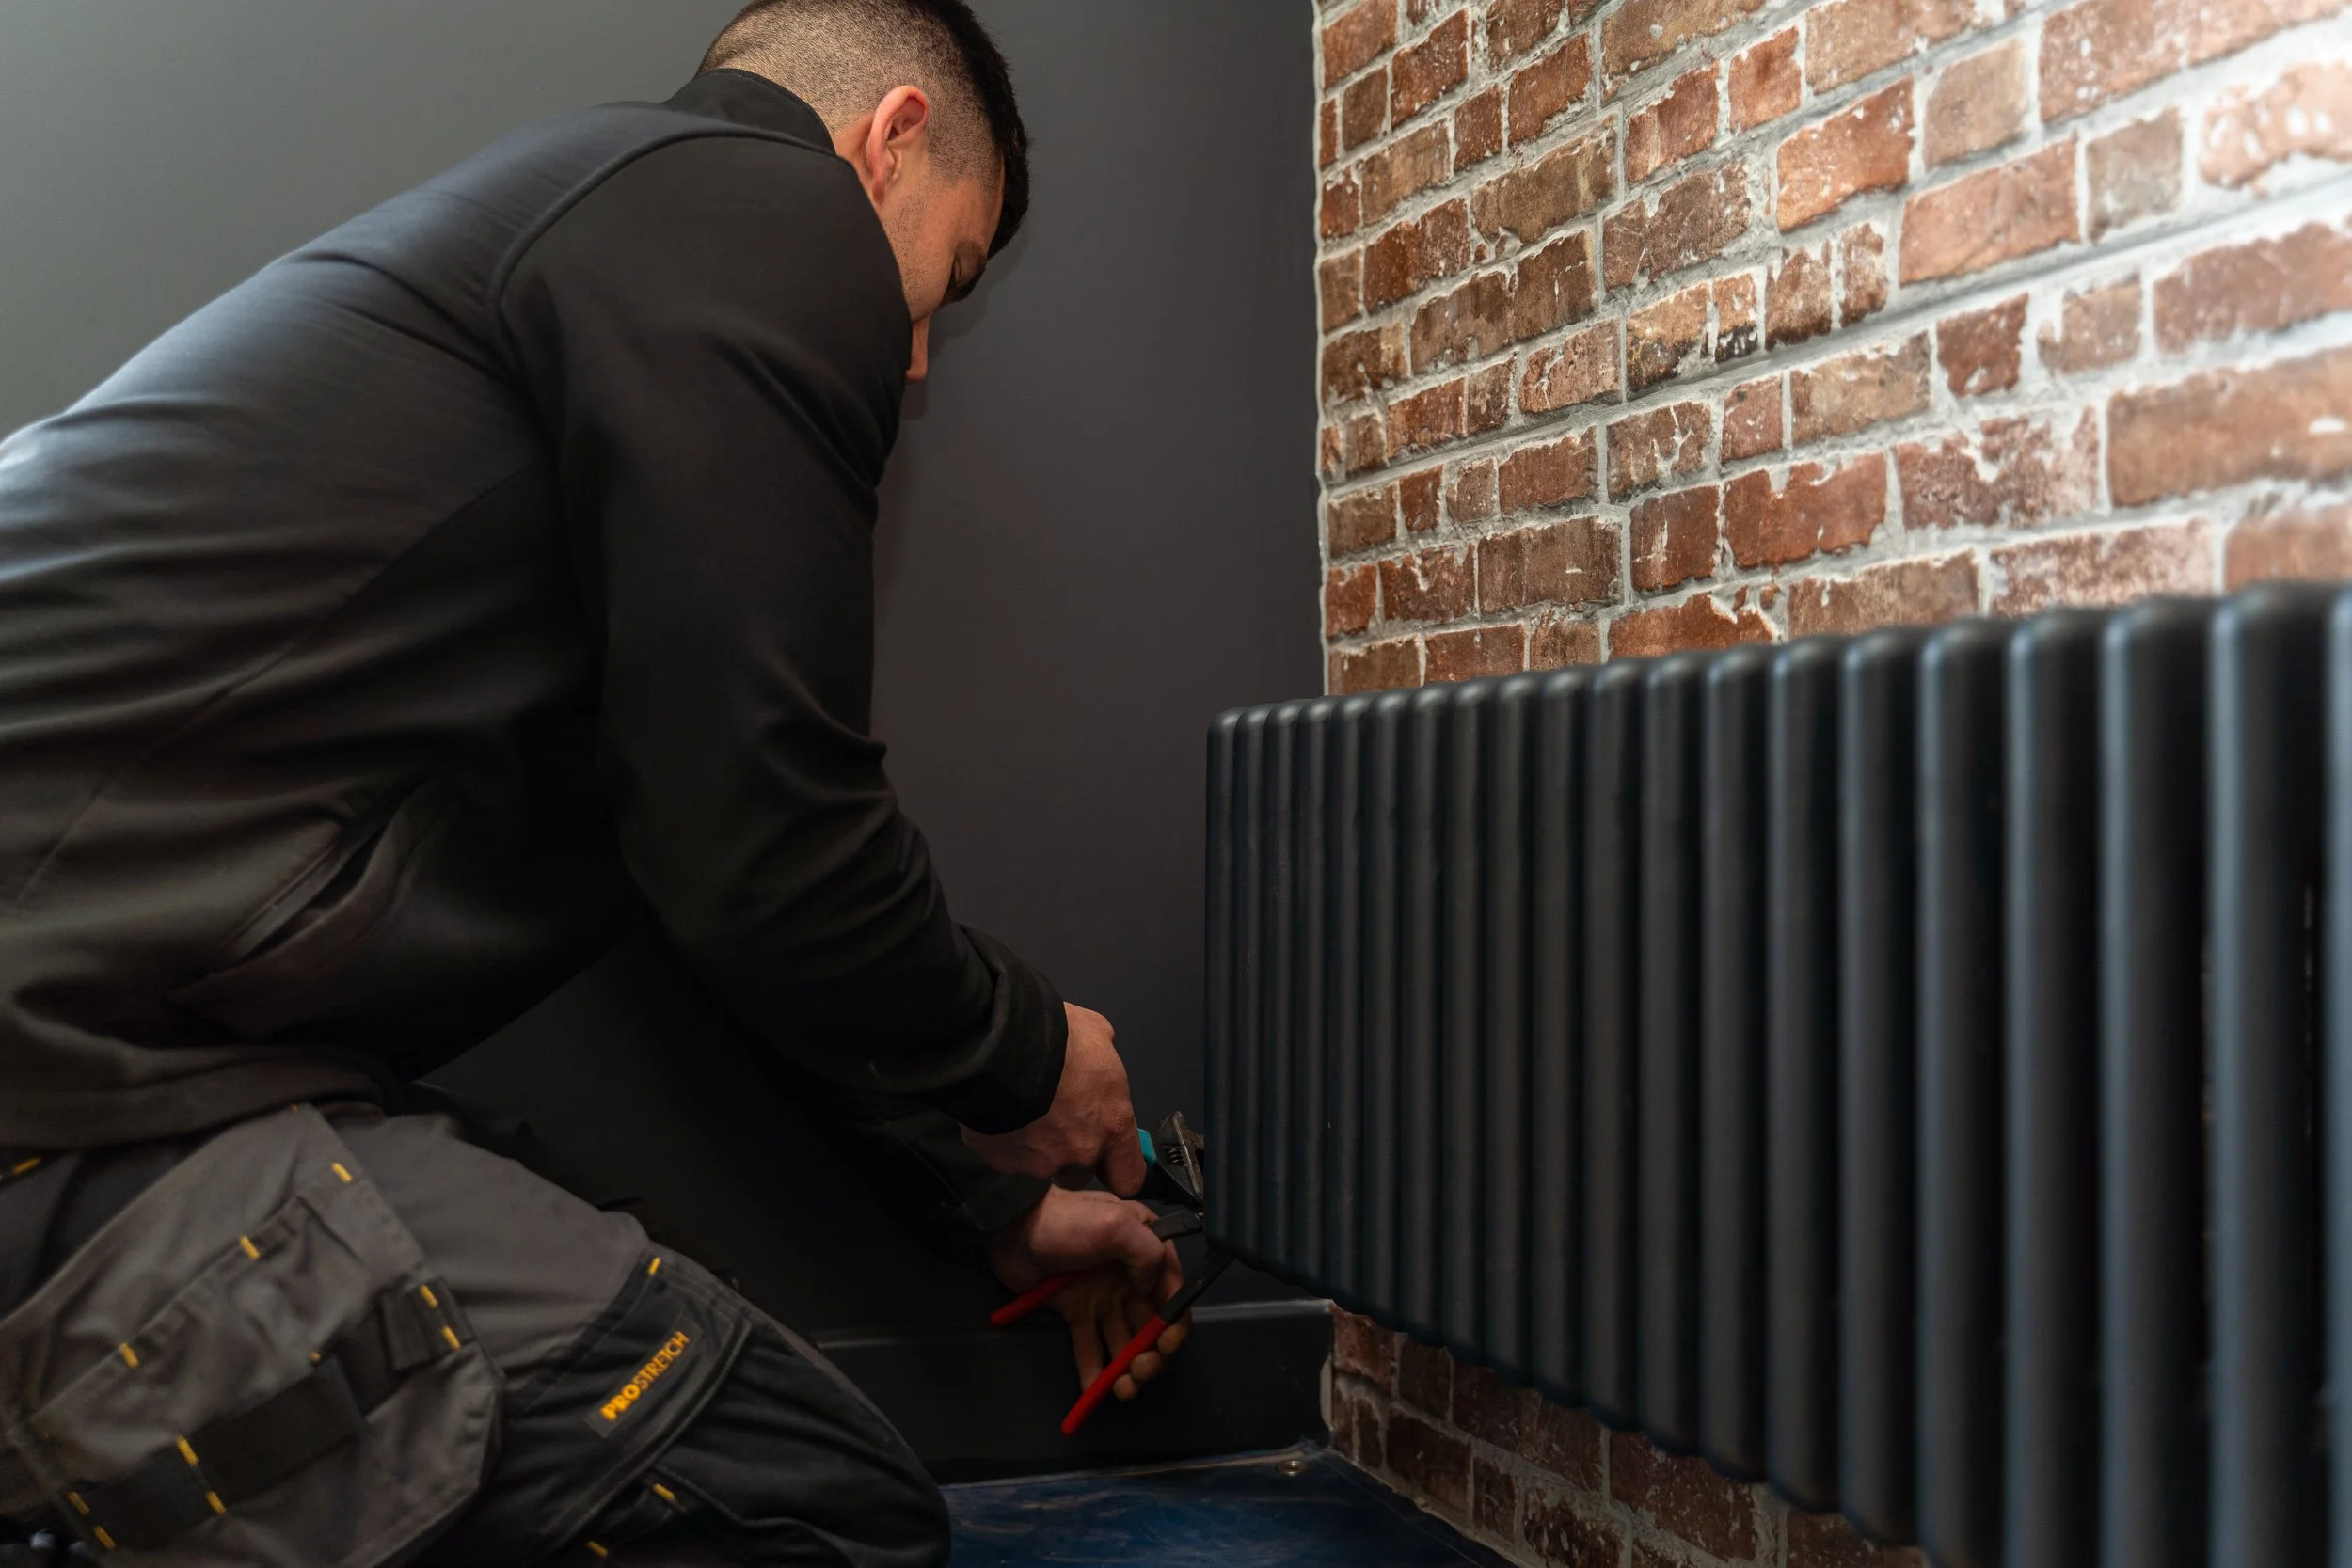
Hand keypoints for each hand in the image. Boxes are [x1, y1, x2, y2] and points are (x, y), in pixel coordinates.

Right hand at [963, 1004, 1147, 1194]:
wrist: (1003, 1046)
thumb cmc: (1059, 1037)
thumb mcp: (1098, 1035)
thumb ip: (1104, 1066)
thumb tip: (1098, 1067)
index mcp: (1113, 1125)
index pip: (1129, 1177)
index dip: (1119, 1170)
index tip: (1109, 1162)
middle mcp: (1081, 1153)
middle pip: (1078, 1175)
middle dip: (1068, 1157)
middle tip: (1054, 1124)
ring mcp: (1040, 1163)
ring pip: (1040, 1166)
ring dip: (1034, 1147)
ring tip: (1019, 1112)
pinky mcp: (1003, 1161)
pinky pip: (1007, 1156)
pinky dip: (1005, 1140)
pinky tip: (998, 1112)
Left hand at [985, 1186, 1193, 1403]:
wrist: (1010, 1228)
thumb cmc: (1064, 1222)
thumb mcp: (1114, 1223)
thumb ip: (1146, 1253)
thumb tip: (1151, 1290)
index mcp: (1146, 1247)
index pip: (1174, 1291)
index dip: (1174, 1323)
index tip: (1164, 1346)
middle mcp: (1129, 1275)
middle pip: (1152, 1323)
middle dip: (1152, 1353)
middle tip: (1139, 1371)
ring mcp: (1103, 1295)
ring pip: (1124, 1340)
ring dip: (1128, 1368)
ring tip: (1122, 1389)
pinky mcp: (1076, 1311)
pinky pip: (1090, 1346)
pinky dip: (1094, 1370)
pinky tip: (1093, 1390)